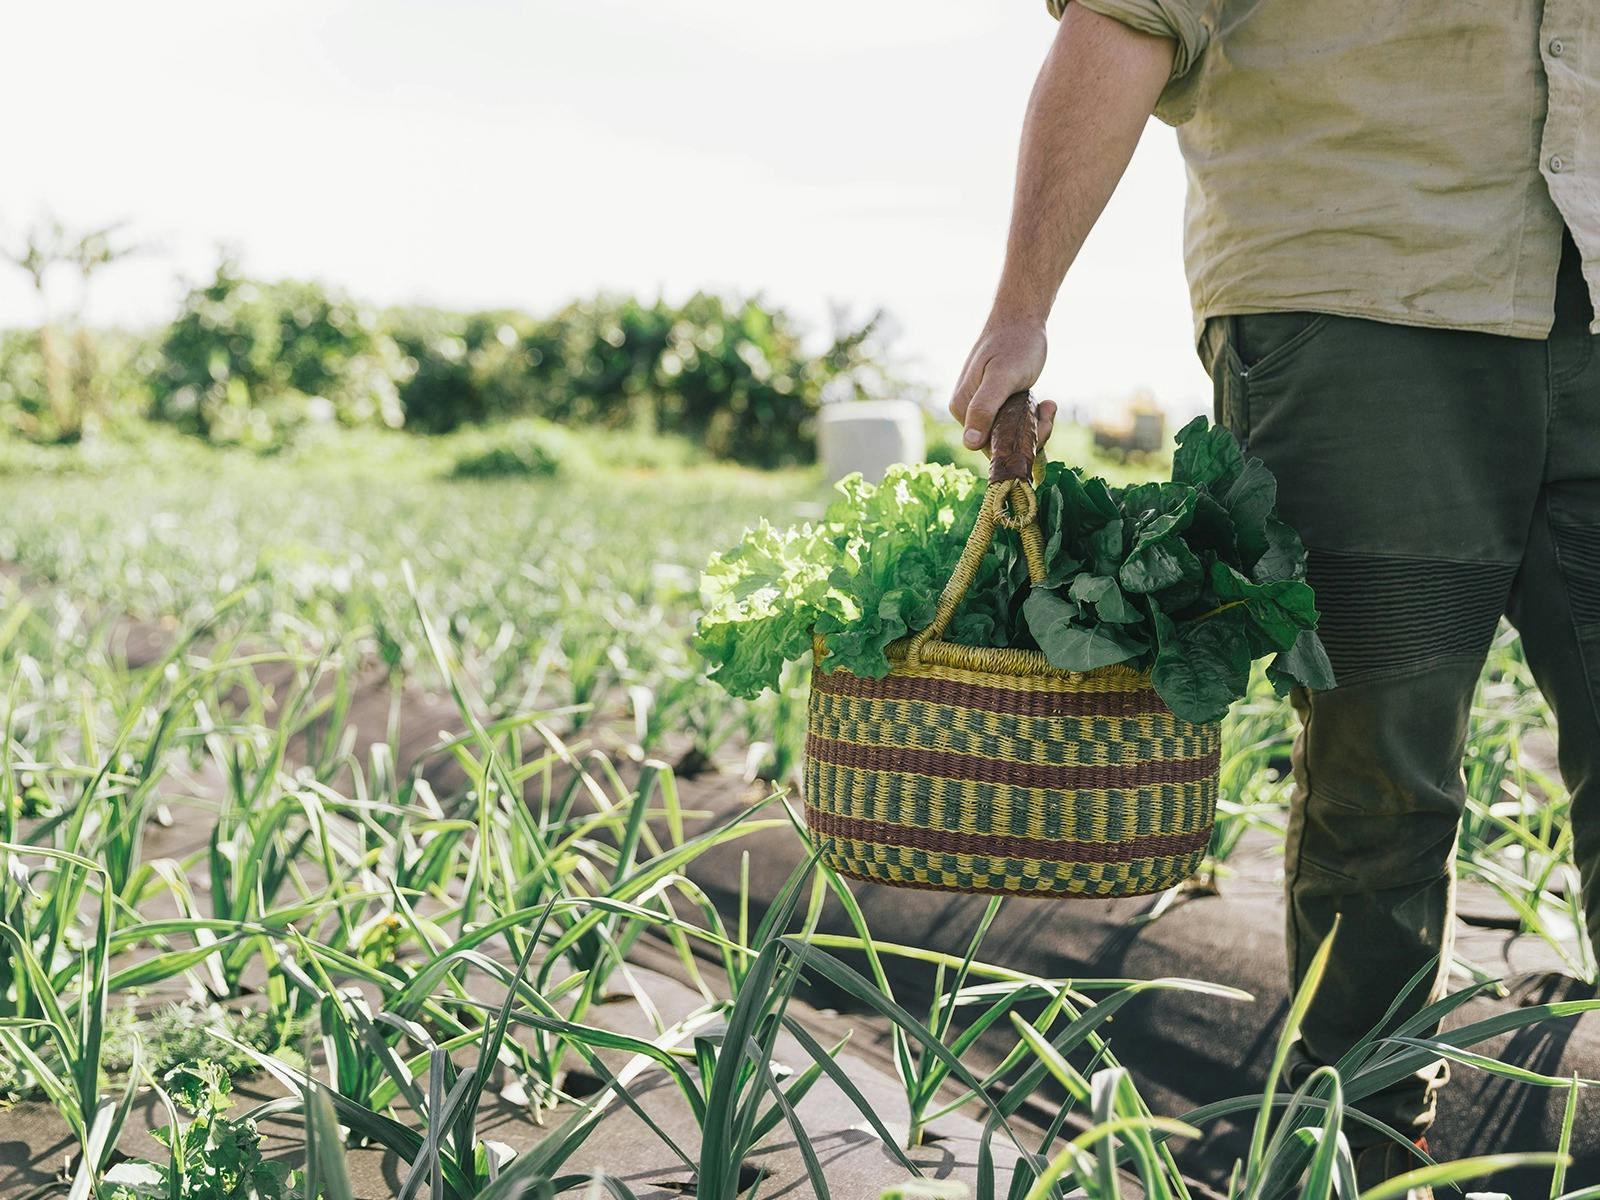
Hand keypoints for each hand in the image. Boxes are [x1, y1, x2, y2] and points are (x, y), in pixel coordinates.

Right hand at [948, 319, 1056, 454]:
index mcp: (963, 409)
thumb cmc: (1013, 344)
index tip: (1038, 424)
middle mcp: (969, 412)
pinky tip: (1046, 402)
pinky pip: (1016, 424)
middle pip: (1000, 443)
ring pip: (1011, 435)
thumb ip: (984, 408)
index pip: (987, 447)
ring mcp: (983, 408)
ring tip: (1048, 403)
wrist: (1021, 320)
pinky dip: (1034, 418)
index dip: (1015, 444)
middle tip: (1048, 410)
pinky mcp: (998, 404)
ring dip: (1036, 425)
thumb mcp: (1002, 376)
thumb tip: (970, 443)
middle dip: (1029, 434)